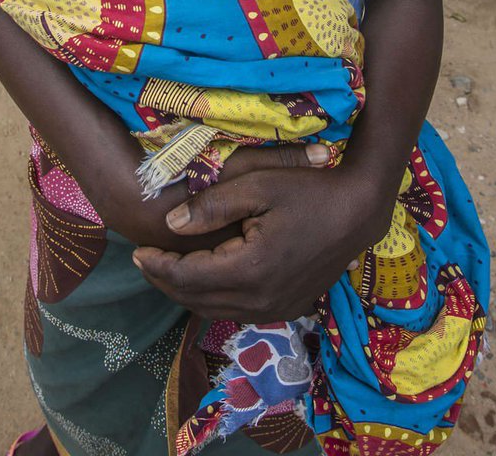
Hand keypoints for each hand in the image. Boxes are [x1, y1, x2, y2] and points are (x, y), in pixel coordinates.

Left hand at [133, 155, 391, 321]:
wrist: (359, 211)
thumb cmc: (307, 190)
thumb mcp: (256, 185)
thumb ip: (211, 207)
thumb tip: (171, 225)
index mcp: (250, 270)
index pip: (186, 278)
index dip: (157, 266)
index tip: (137, 249)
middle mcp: (261, 301)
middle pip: (195, 300)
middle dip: (165, 281)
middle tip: (145, 259)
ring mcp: (277, 310)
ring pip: (214, 310)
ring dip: (187, 292)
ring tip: (167, 266)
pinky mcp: (287, 309)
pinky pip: (237, 311)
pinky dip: (212, 297)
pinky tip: (205, 275)